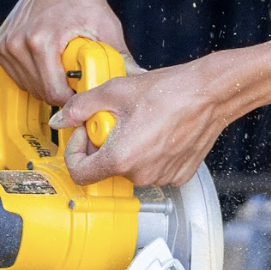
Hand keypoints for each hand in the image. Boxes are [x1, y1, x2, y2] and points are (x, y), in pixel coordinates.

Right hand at [0, 0, 131, 103]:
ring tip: (62, 65)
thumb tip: (140, 79)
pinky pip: (16, 73)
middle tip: (75, 75)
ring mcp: (4, 43)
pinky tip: (47, 59)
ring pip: (26, 84)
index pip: (54, 93)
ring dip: (45, 82)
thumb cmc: (87, 1)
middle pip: (40, 90)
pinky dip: (32, 73)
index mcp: (40, 42)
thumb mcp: (108, 29)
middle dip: (60, 90)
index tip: (83, 89)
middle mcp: (17, 42)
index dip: (72, 97)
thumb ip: (123, 58)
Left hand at [54, 59, 234, 186]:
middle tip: (116, 119)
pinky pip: (154, 169)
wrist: (209, 94)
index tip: (84, 133)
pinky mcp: (179, 175)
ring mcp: (161, 177)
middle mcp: (140, 175)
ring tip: (141, 123)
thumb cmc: (168, 92)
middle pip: (106, 168)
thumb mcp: (114, 92)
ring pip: (131, 168)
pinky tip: (159, 131)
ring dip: (128, 149)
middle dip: (104, 144)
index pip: (79, 173)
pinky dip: (151, 154)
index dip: (75, 151)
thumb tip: (61, 119)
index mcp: (120, 158)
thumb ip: (80, 107)